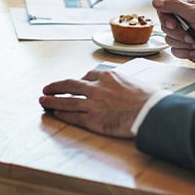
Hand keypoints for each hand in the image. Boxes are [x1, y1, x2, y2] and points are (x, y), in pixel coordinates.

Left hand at [40, 69, 155, 137]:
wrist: (152, 112)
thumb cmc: (150, 99)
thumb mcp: (135, 83)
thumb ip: (123, 83)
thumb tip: (126, 88)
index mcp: (108, 76)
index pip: (88, 75)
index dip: (80, 80)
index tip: (75, 84)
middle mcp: (97, 88)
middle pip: (70, 84)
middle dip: (56, 86)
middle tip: (47, 88)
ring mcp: (93, 104)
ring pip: (67, 101)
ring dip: (52, 101)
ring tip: (42, 101)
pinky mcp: (93, 120)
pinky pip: (73, 116)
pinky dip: (62, 114)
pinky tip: (55, 114)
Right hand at [151, 0, 194, 67]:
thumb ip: (174, 6)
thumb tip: (156, 1)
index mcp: (185, 8)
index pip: (164, 9)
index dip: (165, 18)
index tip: (173, 23)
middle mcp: (182, 21)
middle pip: (164, 26)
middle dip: (178, 33)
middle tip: (190, 34)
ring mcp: (183, 35)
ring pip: (168, 40)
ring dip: (183, 43)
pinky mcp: (184, 48)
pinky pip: (174, 51)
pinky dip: (185, 52)